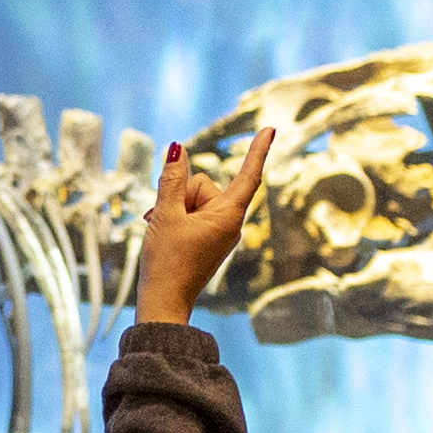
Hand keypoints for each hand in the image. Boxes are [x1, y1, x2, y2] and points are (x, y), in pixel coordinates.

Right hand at [135, 129, 273, 324]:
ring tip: (162, 229)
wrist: (163, 301)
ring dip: (173, 208)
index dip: (258, 151)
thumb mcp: (165, 214)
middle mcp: (228, 223)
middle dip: (181, 194)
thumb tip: (179, 150)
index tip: (270, 130)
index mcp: (228, 217)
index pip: (248, 176)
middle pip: (204, 186)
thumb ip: (171, 179)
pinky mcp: (207, 238)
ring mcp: (217, 231)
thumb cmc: (167, 261)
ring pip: (193, 199)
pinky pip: (191, 213)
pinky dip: (175, 217)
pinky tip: (162, 231)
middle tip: (165, 219)